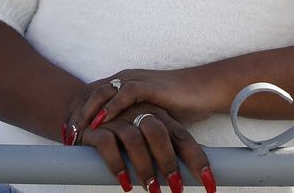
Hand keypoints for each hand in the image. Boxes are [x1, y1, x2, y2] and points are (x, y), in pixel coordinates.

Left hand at [73, 69, 220, 130]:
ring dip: (88, 113)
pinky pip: (124, 93)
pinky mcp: (148, 85)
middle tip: (66, 135)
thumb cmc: (179, 104)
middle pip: (90, 93)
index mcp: (122, 83)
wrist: (203, 90)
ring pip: (102, 93)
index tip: (66, 134)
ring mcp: (136, 80)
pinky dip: (111, 108)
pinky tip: (101, 123)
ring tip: (78, 132)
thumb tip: (119, 143)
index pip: (91, 96)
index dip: (77, 114)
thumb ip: (132, 122)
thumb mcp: (148, 114)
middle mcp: (125, 78)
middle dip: (76, 115)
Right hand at [77, 103, 215, 192]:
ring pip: (134, 140)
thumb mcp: (147, 135)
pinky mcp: (95, 128)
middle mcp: (138, 113)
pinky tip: (125, 182)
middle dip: (169, 162)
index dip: (196, 159)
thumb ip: (166, 150)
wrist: (83, 109)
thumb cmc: (122, 129)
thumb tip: (188, 177)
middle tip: (176, 188)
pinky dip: (116, 164)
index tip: (210, 184)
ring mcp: (116, 119)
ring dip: (144, 167)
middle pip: (158, 133)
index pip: (181, 136)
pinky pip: (107, 144)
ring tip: (152, 190)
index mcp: (158, 116)